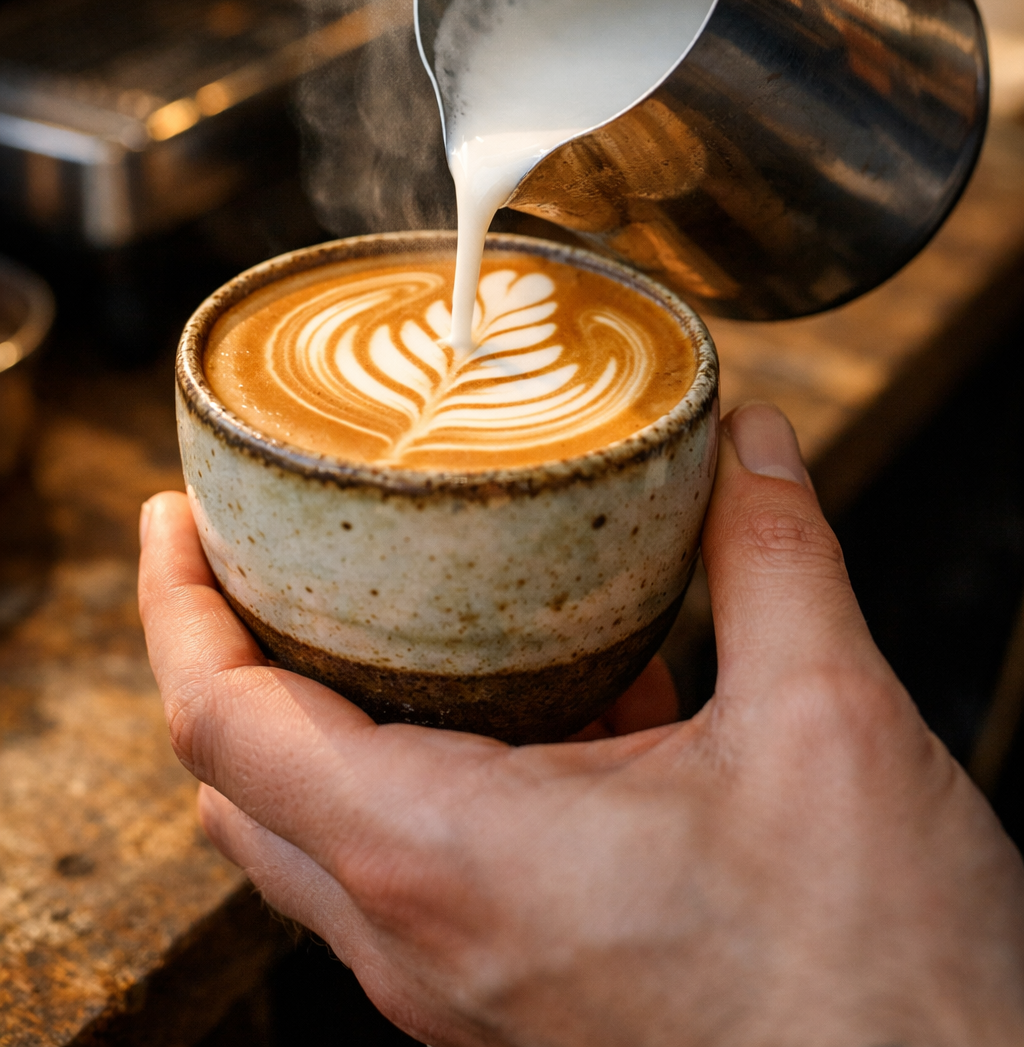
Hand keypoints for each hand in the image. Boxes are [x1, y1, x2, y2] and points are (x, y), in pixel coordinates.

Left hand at [138, 404, 1023, 1046]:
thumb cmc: (871, 973)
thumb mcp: (826, 720)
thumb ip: (770, 553)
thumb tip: (748, 442)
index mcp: (445, 856)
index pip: (224, 721)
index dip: (175, 606)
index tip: (173, 519)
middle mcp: (421, 940)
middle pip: (240, 782)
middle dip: (224, 655)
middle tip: (255, 549)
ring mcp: (458, 987)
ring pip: (308, 841)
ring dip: (309, 721)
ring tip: (373, 609)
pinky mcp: (514, 1000)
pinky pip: (403, 879)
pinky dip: (411, 776)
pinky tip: (538, 705)